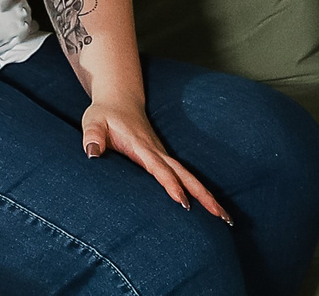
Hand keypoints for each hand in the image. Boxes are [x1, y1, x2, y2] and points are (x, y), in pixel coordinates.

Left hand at [80, 97, 228, 220]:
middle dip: (204, 196)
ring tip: (225, 218)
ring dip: (208, 196)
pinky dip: (199, 190)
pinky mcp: (164, 159)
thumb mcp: (93, 122)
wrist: (120, 100)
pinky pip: (185, 176)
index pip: (159, 168)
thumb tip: (92, 153)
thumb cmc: (104, 114)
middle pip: (185, 175)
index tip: (183, 202)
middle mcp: (157, 152)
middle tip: (222, 217)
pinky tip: (211, 206)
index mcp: (141, 147)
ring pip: (189, 177)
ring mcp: (163, 155)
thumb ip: (92, 136)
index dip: (170, 184)